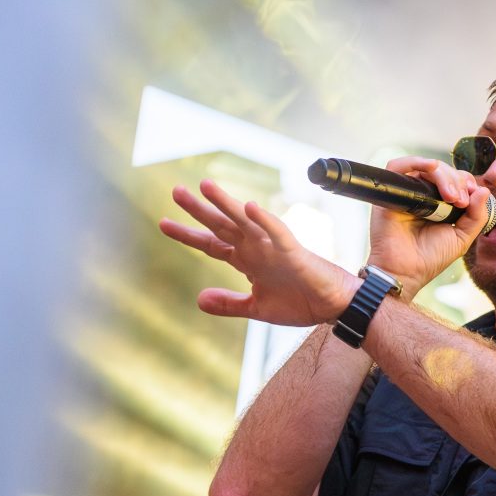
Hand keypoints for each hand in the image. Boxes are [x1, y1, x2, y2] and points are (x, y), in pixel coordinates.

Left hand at [159, 179, 357, 324]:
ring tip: (205, 186)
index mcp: (247, 261)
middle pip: (222, 226)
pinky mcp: (293, 251)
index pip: (211, 244)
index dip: (187, 235)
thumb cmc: (299, 302)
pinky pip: (277, 233)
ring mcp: (273, 248)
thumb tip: (198, 300)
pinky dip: (264, 220)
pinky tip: (249, 207)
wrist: (331, 306)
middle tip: (176, 191)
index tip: (163, 223)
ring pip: (244, 222)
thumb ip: (228, 304)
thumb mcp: (256, 308)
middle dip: (198, 210)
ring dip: (225, 204)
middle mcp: (256, 249)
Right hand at [367, 157, 492, 294]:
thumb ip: (477, 215)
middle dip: (457, 181)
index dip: (465, 182)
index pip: (454, 179)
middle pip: (442, 171)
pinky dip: (416, 161)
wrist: (405, 272)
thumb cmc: (430, 258)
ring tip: (451, 197)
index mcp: (439, 203)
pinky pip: (398, 166)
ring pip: (426, 167)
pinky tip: (432, 167)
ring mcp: (406, 193)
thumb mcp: (462, 237)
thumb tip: (484, 190)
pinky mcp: (390, 193)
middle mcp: (422, 195)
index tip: (471, 198)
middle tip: (460, 202)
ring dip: (443, 175)